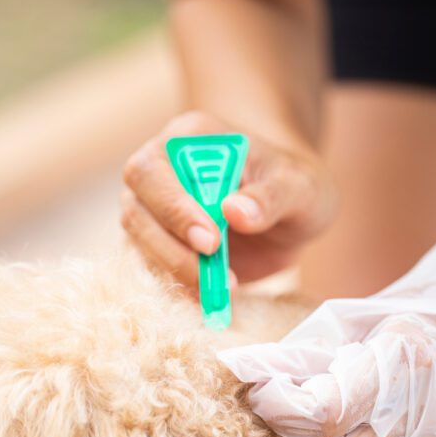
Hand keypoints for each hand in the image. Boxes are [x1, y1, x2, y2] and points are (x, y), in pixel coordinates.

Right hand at [120, 111, 336, 287]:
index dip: (174, 208)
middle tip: (218, 276)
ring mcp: (154, 209)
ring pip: (138, 244)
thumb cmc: (294, 185)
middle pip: (136, 209)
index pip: (153, 169)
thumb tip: (235, 212)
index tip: (212, 242)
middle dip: (171, 248)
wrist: (292, 211)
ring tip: (225, 288)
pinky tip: (211, 297)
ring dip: (176, 271)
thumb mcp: (299, 187)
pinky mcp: (160, 244)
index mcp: (188, 139)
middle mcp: (161, 171)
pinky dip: (178, 286)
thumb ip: (270, 196)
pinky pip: (152, 268)